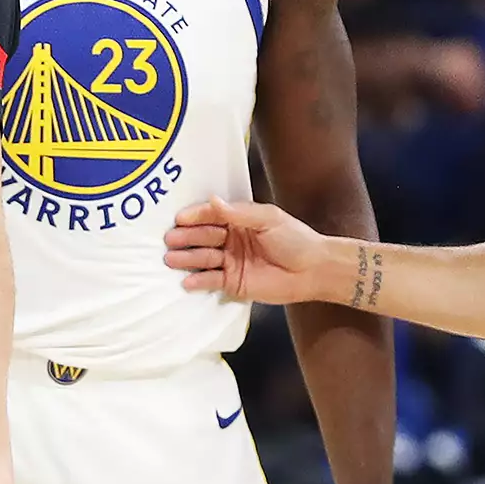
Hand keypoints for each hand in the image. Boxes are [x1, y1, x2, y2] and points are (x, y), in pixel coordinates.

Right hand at [164, 197, 330, 303]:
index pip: (212, 215)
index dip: (196, 216)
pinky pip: (211, 281)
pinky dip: (198, 281)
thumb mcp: (269, 219)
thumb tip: (213, 200)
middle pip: (204, 236)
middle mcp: (230, 239)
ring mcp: (230, 261)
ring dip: (187, 258)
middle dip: (187, 237)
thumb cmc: (296, 239)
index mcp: (239, 220)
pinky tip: (187, 281)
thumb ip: (240, 213)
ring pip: (203, 258)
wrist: (314, 270)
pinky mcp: (232, 283)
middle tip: (171, 239)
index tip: (180, 218)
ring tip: (172, 259)